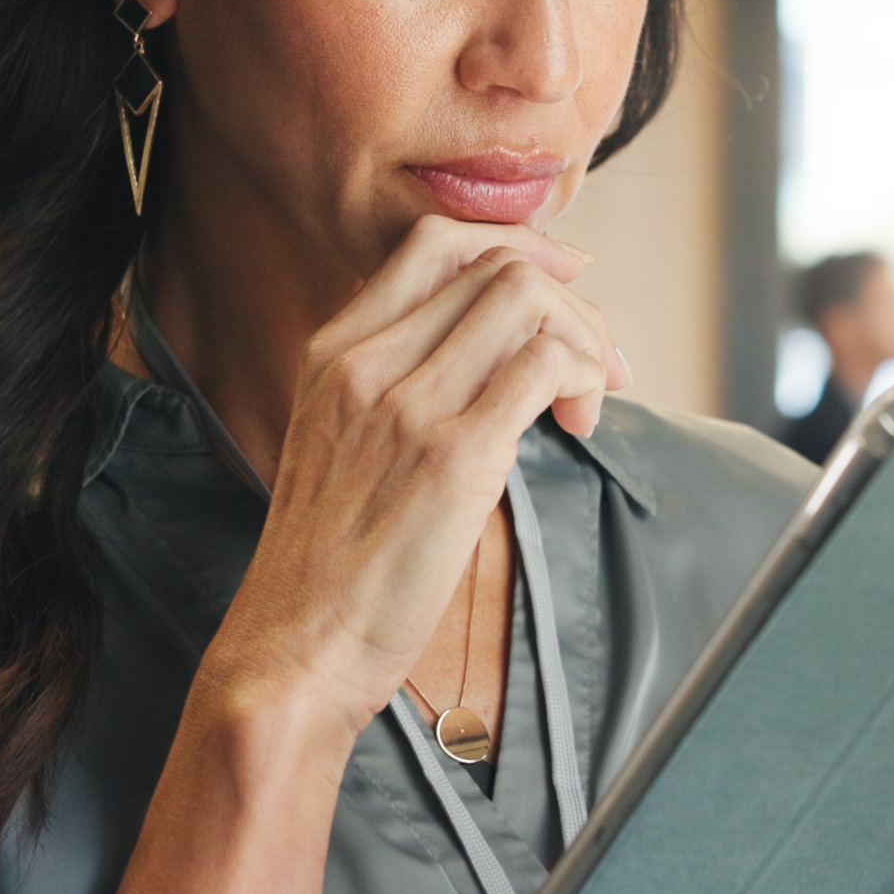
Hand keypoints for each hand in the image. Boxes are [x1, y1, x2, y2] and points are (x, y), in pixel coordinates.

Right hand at [196, 215, 627, 734]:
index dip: (516, 248)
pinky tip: (580, 424)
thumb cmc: (324, 569)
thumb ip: (388, 391)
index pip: (434, 245)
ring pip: (527, 298)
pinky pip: (545, 365)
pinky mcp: (455, 456)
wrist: (293, 648)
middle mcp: (366, 362)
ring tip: (592, 397)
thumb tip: (480, 365)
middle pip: (494, 263)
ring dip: (584, 336)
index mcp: (332, 353)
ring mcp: (408, 404)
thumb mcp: (335, 446)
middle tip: (599, 360)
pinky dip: (584, 377)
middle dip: (570, 299)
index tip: (564, 280)